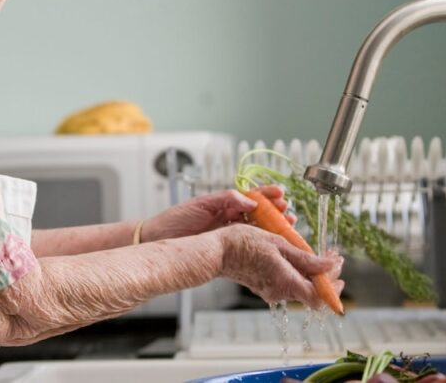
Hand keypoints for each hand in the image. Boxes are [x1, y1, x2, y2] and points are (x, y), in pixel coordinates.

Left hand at [142, 186, 291, 242]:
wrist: (157, 240)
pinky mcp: (225, 250)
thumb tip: (250, 200)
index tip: (281, 195)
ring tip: (287, 227)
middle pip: (259, 214)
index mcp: (224, 204)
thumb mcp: (200, 204)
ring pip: (257, 230)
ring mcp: (229, 234)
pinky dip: (261, 245)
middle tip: (288, 214)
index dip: (267, 195)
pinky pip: (247, 246)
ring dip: (273, 228)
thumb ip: (226, 199)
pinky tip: (272, 246)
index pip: (251, 197)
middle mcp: (229, 219)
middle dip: (276, 212)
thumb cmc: (174, 220)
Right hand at [216, 225, 344, 308]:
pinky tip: (298, 257)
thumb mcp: (279, 244)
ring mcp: (271, 291)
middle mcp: (280, 292)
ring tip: (317, 254)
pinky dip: (298, 272)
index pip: (319, 297)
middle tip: (332, 257)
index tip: (338, 264)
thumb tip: (329, 266)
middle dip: (326, 276)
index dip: (333, 285)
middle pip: (312, 292)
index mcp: (286, 282)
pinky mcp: (265, 286)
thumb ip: (306, 259)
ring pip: (301, 287)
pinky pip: (288, 283)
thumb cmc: (243, 243)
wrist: (217, 251)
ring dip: (313, 272)